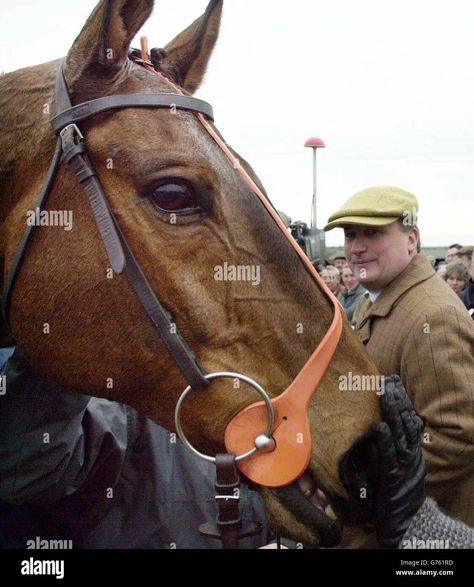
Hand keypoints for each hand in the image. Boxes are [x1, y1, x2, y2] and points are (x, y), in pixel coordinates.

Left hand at [375, 376, 425, 547]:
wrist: (407, 523)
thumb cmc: (399, 494)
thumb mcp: (400, 466)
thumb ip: (394, 447)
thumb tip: (382, 425)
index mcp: (412, 451)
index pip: (409, 420)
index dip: (402, 400)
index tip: (393, 382)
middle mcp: (410, 455)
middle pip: (405, 422)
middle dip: (397, 400)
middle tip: (388, 380)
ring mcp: (402, 466)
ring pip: (399, 434)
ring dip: (392, 413)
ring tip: (385, 393)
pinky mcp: (391, 478)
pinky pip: (388, 457)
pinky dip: (385, 441)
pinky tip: (380, 427)